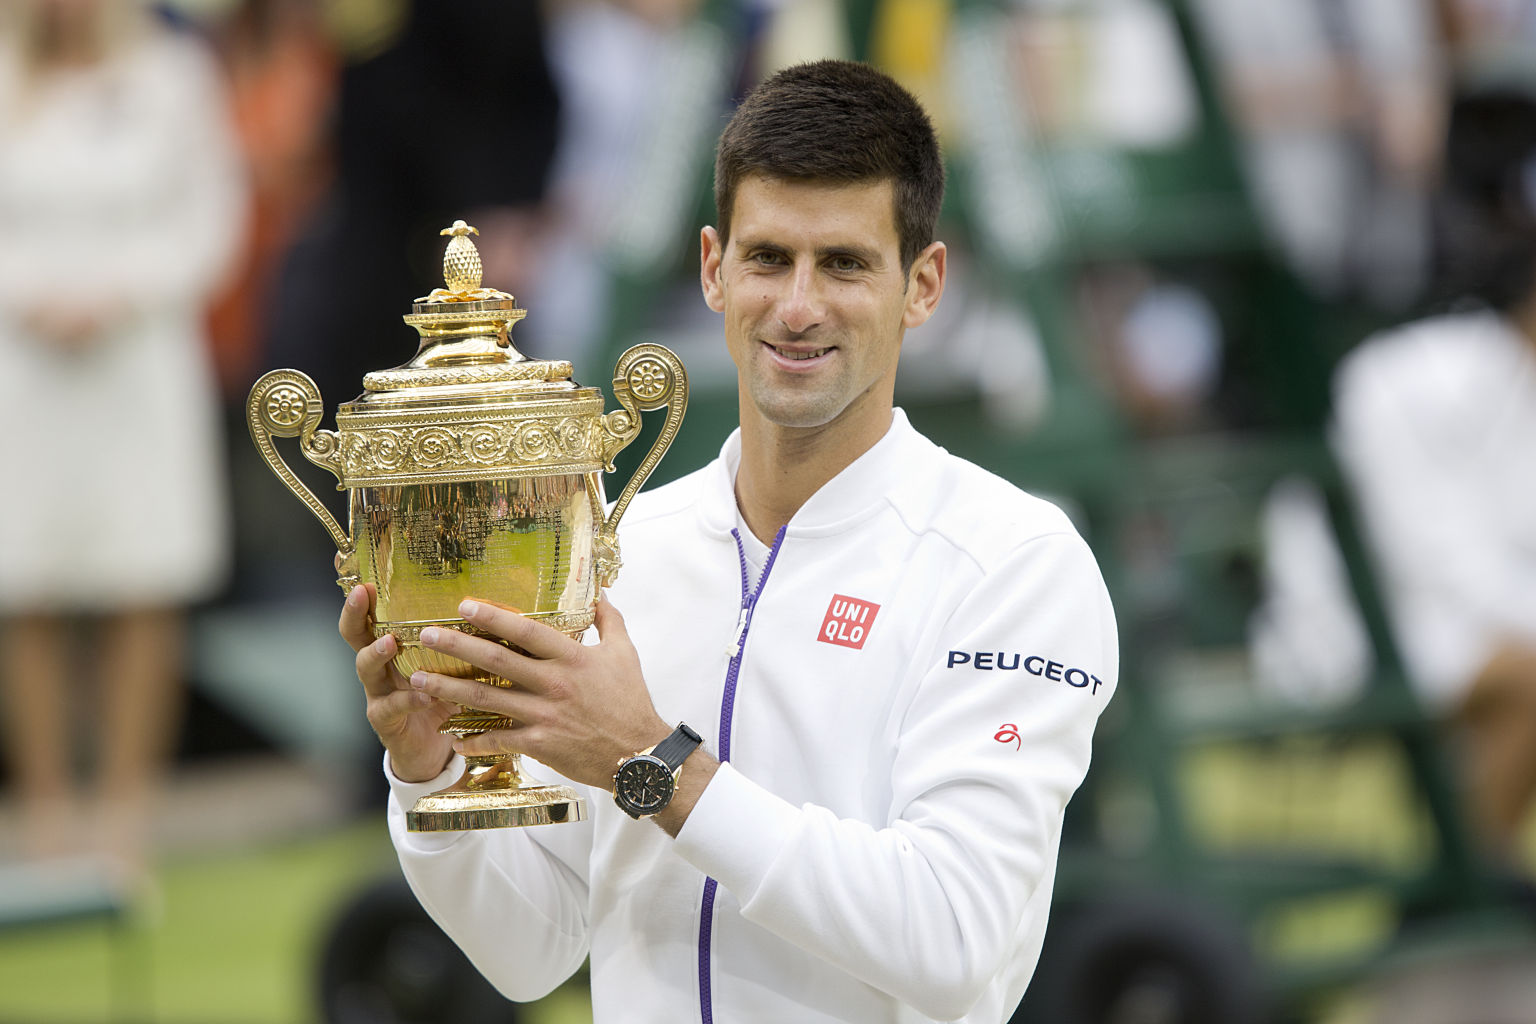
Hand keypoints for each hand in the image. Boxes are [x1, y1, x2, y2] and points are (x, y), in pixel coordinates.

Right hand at [338, 584, 455, 782]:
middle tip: (360, 595)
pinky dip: (409, 700)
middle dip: (355, 615)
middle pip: (356, 637)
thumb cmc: (446, 700)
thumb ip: (463, 645)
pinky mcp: (386, 722)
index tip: (366, 579)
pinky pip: (391, 708)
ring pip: (366, 669)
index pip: (374, 618)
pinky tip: (424, 695)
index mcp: (395, 650)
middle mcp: (380, 669)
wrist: (434, 751)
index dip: (366, 600)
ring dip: (377, 653)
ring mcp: (379, 695)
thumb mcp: (453, 668)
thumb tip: (497, 610)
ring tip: (389, 643)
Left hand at [408, 597, 670, 788]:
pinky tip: (453, 738)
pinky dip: (474, 740)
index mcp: (572, 657)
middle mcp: (554, 683)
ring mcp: (544, 714)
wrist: (639, 754)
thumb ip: (609, 621)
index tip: (464, 605)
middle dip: (457, 646)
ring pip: (487, 699)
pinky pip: (499, 740)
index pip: (526, 631)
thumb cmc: (632, 701)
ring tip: (419, 680)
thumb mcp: (625, 654)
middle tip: (426, 636)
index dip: (493, 617)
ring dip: (450, 688)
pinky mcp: (540, 743)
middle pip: (496, 661)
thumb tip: (599, 594)